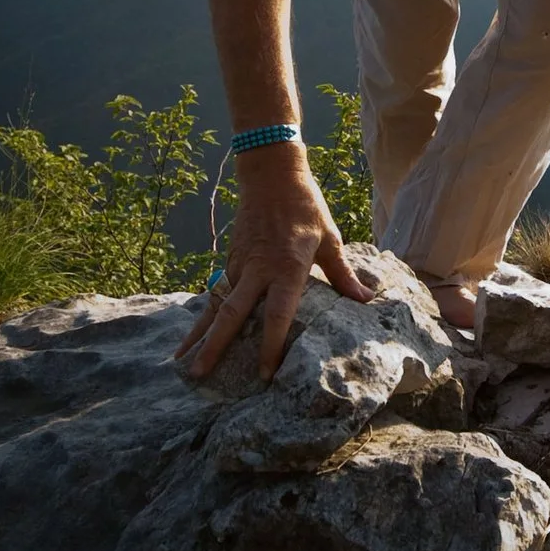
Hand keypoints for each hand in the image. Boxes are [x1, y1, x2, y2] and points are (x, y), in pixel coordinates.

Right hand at [176, 148, 373, 379]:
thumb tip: (366, 300)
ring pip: (215, 305)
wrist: (271, 175)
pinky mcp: (229, 259)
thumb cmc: (306, 207)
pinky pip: (214, 293)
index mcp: (286, 268)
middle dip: (214, 347)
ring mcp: (238, 265)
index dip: (269, 346)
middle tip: (198, 375)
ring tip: (183, 363)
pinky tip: (191, 335)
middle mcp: (257, 270)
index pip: (276, 315)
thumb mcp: (330, 238)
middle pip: (230, 314)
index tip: (264, 374)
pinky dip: (202, 315)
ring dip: (199, 335)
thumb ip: (344, 274)